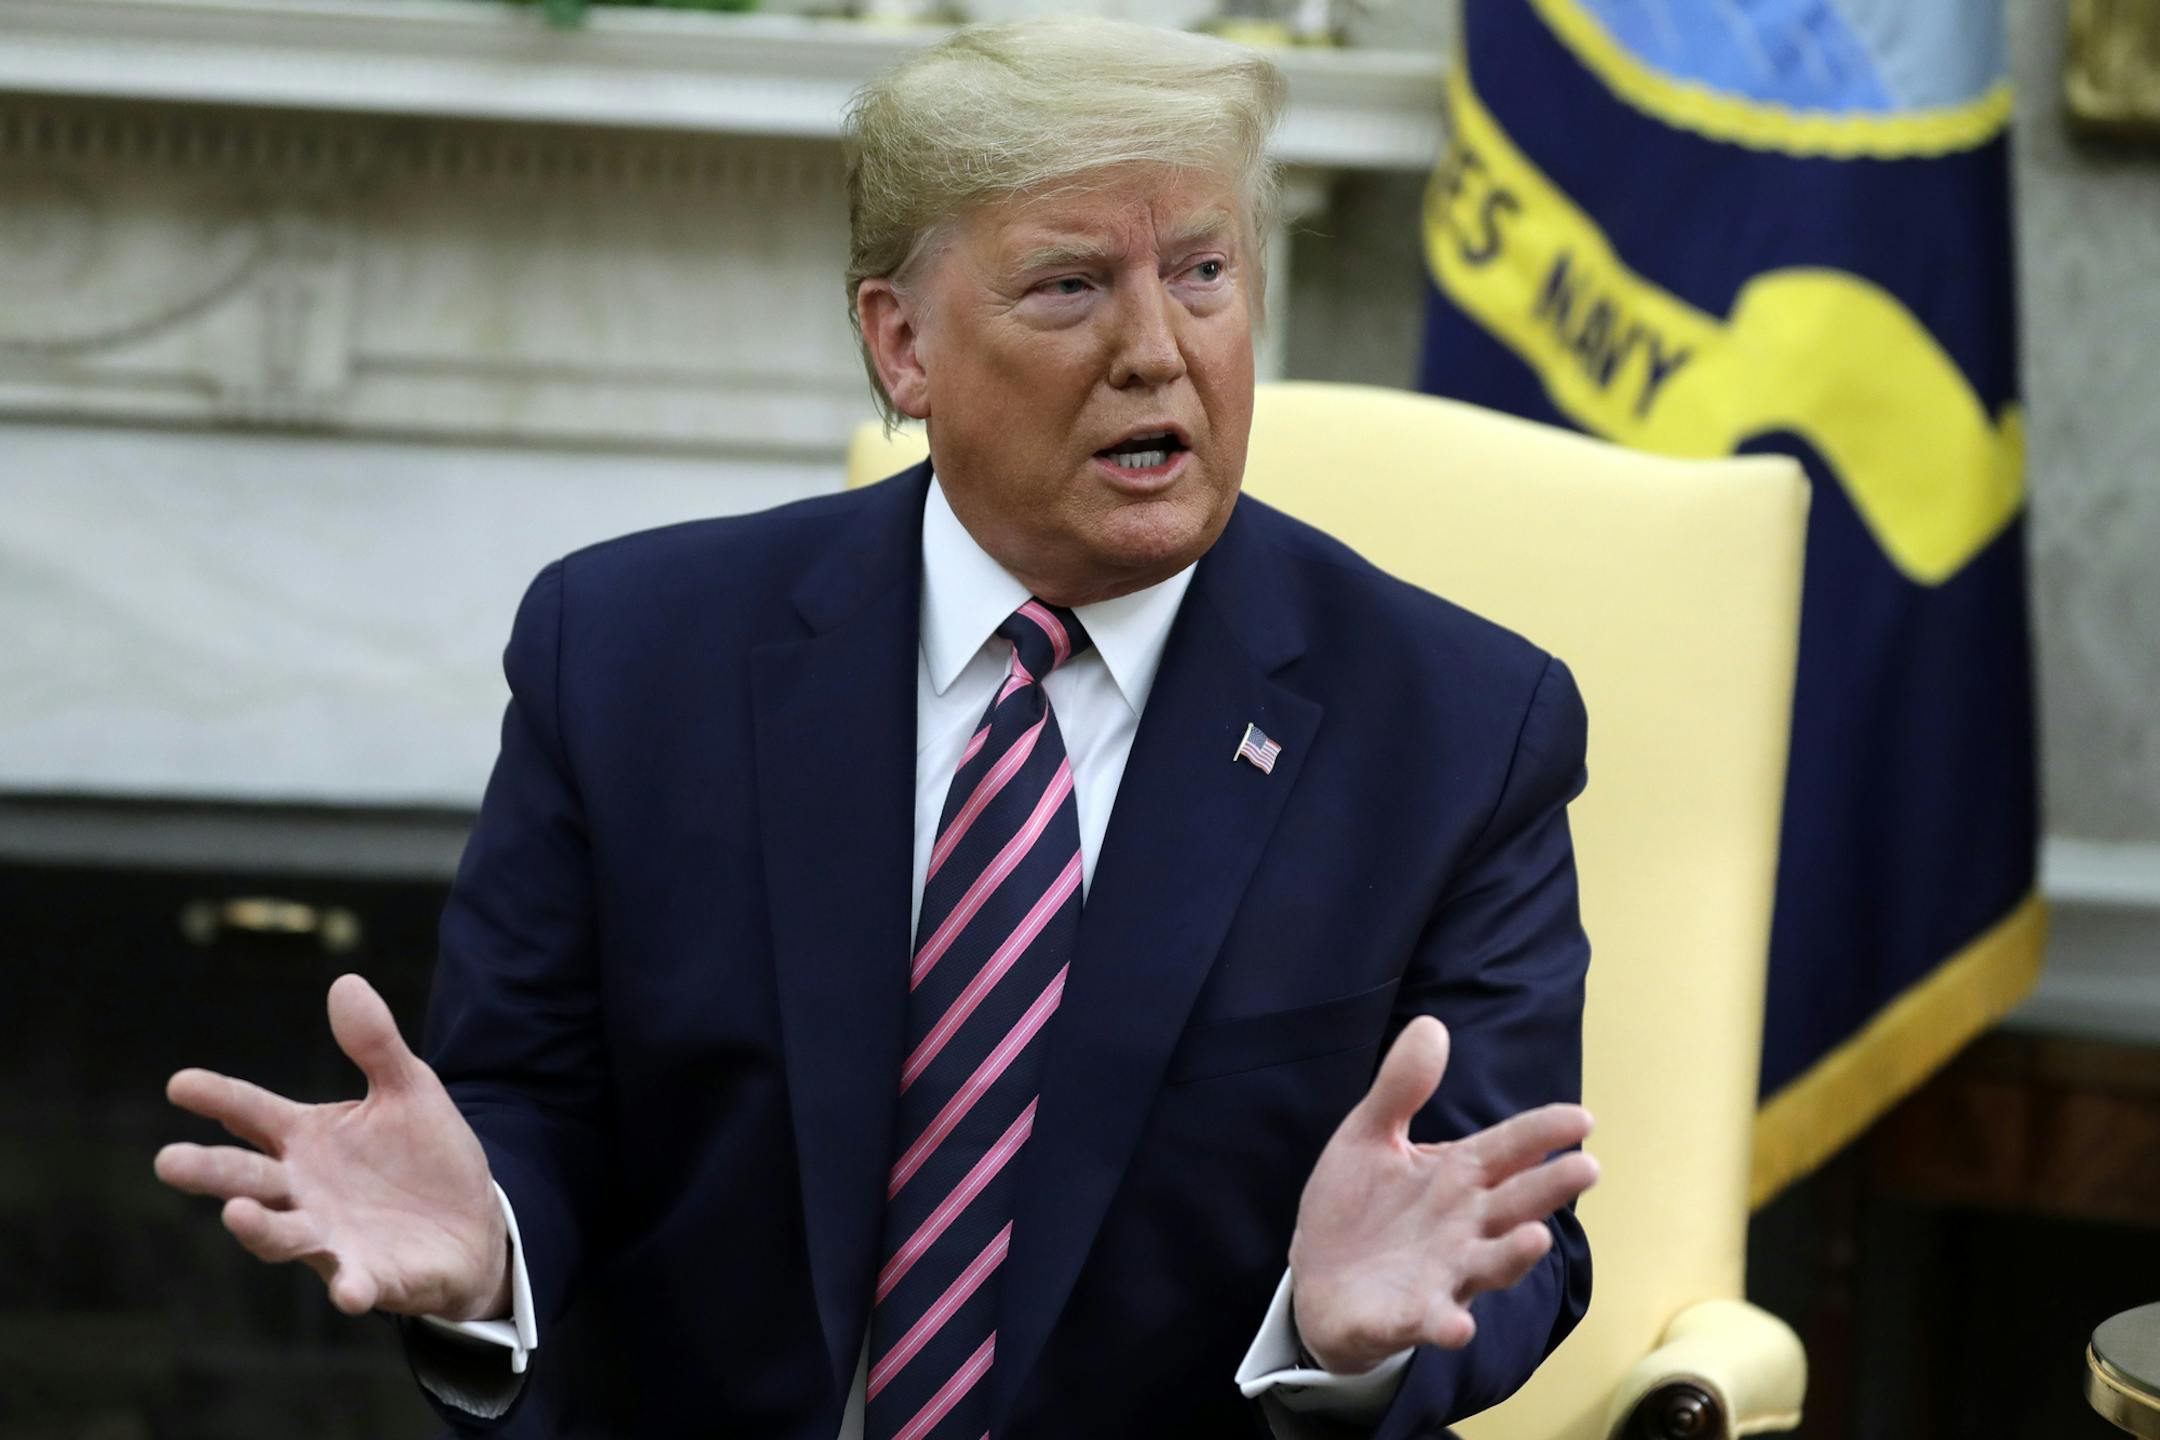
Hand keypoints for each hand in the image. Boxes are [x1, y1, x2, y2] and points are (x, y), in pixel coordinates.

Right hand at [154, 973, 509, 1321]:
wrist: (472, 1221)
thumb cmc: (423, 1154)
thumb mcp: (408, 1089)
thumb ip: (375, 1044)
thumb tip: (345, 982)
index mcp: (306, 1139)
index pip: (251, 1114)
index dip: (218, 1098)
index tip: (180, 1083)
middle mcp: (303, 1190)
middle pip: (247, 1178)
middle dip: (210, 1171)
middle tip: (169, 1161)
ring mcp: (329, 1237)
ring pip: (282, 1236)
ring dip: (259, 1228)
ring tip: (237, 1214)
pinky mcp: (368, 1276)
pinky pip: (354, 1283)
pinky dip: (349, 1288)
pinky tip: (349, 1290)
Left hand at [1287, 1016, 1596, 1375]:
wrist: (1318, 1279)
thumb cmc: (1359, 1207)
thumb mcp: (1369, 1137)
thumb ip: (1401, 1088)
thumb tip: (1432, 1025)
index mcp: (1457, 1177)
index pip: (1509, 1148)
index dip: (1543, 1132)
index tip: (1581, 1117)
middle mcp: (1464, 1226)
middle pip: (1516, 1204)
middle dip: (1550, 1188)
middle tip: (1587, 1167)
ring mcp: (1443, 1273)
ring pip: (1490, 1265)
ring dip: (1514, 1255)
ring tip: (1535, 1237)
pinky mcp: (1408, 1315)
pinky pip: (1432, 1321)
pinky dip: (1445, 1325)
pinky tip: (1456, 1327)